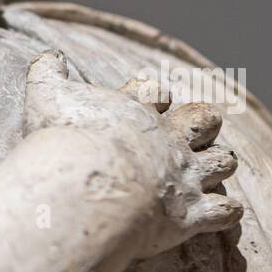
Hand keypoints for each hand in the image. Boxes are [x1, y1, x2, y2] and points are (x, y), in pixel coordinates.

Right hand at [23, 50, 241, 256]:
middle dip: (203, 125)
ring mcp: (185, 176)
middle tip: (188, 137)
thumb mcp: (47, 96)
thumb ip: (47, 73)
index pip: (156, 92)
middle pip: (205, 120)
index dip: (154, 97)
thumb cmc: (66, 139)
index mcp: (139, 110)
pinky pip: (225, 212)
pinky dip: (225, 213)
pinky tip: (217, 215)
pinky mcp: (190, 214)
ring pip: (223, 162)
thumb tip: (48, 55)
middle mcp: (169, 139)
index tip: (144, 106)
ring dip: (218, 166)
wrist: (86, 183)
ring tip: (205, 175)